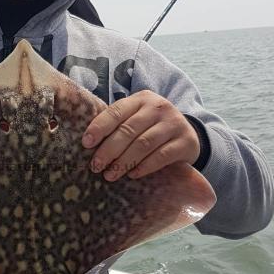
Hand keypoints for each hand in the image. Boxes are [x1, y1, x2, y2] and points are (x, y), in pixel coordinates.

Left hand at [81, 91, 199, 181]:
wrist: (188, 134)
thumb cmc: (152, 128)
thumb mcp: (138, 118)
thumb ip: (118, 125)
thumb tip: (88, 144)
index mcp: (141, 99)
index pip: (116, 111)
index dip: (99, 127)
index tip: (86, 143)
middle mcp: (158, 107)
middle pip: (128, 130)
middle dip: (108, 150)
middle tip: (96, 166)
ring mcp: (174, 124)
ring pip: (143, 144)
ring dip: (124, 162)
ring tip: (110, 175)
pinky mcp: (185, 142)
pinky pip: (161, 156)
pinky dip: (145, 167)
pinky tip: (133, 175)